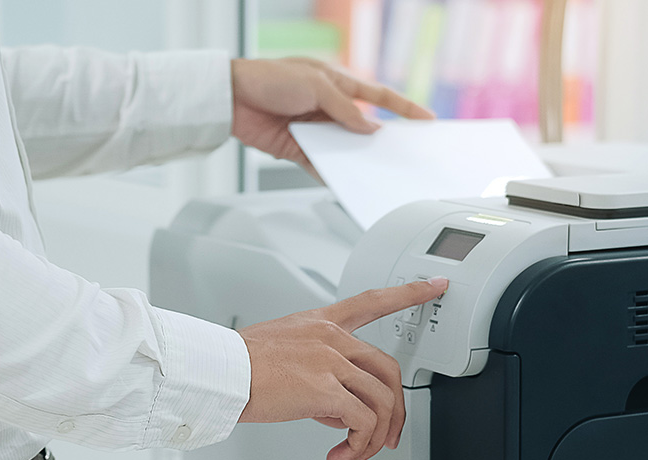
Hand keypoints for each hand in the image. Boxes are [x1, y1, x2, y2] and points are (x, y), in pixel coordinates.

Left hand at [231, 57, 434, 174]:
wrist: (232, 98)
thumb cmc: (270, 79)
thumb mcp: (315, 86)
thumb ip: (344, 109)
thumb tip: (370, 129)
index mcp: (337, 84)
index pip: (379, 98)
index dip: (404, 108)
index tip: (425, 120)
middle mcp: (329, 107)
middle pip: (364, 128)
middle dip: (382, 141)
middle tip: (402, 155)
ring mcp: (316, 129)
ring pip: (344, 149)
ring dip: (356, 160)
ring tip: (374, 173)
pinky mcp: (299, 148)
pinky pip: (320, 164)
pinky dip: (330, 173)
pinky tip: (342, 182)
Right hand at [237, 277, 447, 459]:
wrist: (218, 372)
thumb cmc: (240, 364)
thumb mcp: (284, 352)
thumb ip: (318, 372)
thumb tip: (339, 408)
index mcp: (323, 324)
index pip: (373, 301)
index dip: (409, 293)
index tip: (434, 285)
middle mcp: (333, 339)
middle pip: (390, 370)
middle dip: (397, 410)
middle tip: (388, 435)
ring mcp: (331, 362)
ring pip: (382, 401)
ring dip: (375, 438)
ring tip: (354, 453)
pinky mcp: (326, 390)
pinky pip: (364, 423)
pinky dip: (358, 445)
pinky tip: (340, 453)